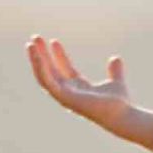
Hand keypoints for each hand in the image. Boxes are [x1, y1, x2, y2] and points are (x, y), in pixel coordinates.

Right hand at [25, 35, 152, 143]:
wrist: (122, 114)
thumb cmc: (120, 104)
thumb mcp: (116, 81)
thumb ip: (115, 71)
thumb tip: (115, 58)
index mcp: (80, 88)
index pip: (65, 69)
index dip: (59, 55)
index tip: (54, 41)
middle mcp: (70, 92)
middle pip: (51, 71)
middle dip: (42, 55)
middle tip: (36, 38)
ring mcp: (65, 96)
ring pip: (44, 76)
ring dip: (36, 60)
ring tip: (30, 44)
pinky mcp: (63, 98)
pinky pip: (47, 82)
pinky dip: (40, 68)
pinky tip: (37, 56)